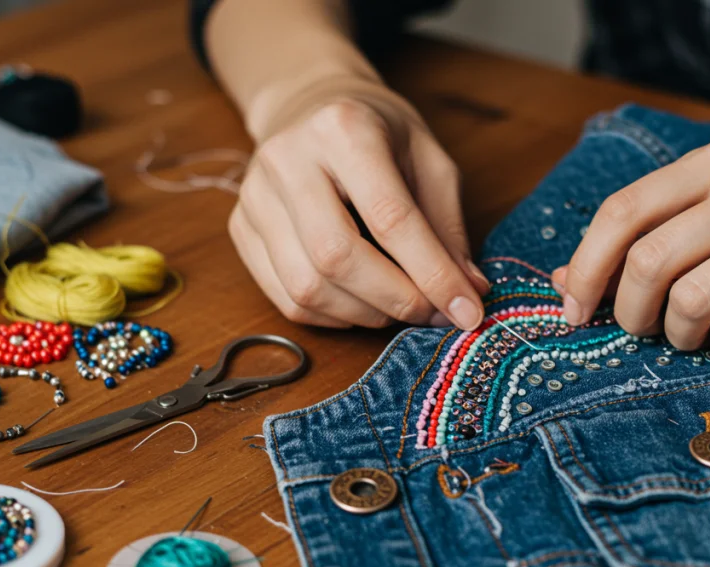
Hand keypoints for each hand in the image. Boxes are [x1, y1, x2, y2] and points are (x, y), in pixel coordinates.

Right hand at [229, 80, 488, 329]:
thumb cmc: (379, 134)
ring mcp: (255, 196)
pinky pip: (285, 297)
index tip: (467, 312)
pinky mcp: (240, 228)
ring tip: (399, 306)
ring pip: (306, 286)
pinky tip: (362, 303)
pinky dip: (333, 317)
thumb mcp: (429, 161)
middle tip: (432, 313)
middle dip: (395, 299)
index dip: (433, 274)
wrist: (310, 106)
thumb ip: (447, 227)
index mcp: (344, 129)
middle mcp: (289, 159)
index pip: (391, 217)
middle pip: (337, 256)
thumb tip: (469, 293)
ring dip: (365, 314)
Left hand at [556, 135, 709, 366]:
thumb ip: (664, 227)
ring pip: (689, 303)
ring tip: (700, 338)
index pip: (623, 211)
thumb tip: (569, 278)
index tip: (574, 309)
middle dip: (628, 314)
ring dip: (679, 338)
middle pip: (646, 263)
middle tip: (643, 333)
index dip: (585, 268)